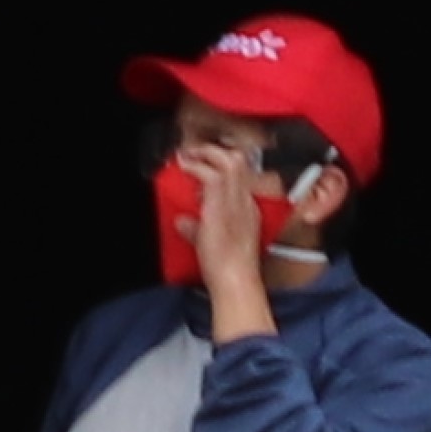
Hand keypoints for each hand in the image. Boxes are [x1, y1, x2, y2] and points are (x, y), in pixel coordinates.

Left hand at [182, 137, 277, 335]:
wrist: (235, 280)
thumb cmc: (228, 271)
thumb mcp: (213, 244)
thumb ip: (197, 230)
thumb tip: (182, 221)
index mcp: (248, 210)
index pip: (241, 178)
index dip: (223, 167)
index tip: (205, 166)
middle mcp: (245, 201)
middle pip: (240, 162)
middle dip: (217, 151)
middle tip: (197, 151)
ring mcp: (235, 201)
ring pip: (229, 161)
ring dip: (206, 153)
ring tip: (189, 153)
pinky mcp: (221, 205)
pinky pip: (210, 174)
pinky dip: (195, 166)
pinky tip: (184, 165)